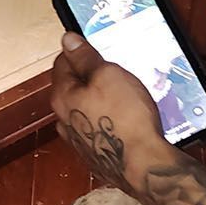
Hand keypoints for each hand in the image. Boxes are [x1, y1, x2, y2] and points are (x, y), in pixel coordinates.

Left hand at [49, 32, 170, 188]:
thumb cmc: (127, 119)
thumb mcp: (108, 75)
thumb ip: (85, 57)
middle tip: (113, 70)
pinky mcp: (94, 153)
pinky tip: (124, 118)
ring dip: (99, 99)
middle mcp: (64, 119)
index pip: (62, 62)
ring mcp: (78, 139)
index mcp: (62, 96)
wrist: (143, 165)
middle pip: (72, 86)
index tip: (93, 48)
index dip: (79, 51)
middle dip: (90, 76)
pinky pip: (96, 127)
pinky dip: (106, 118)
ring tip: (123, 95)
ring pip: (84, 108)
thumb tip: (68, 40)